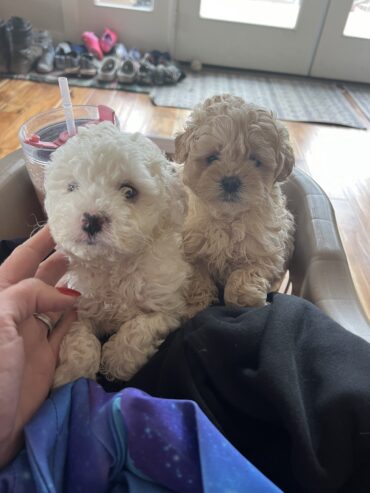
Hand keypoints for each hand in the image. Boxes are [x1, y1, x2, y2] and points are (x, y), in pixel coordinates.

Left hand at [0, 226, 78, 467]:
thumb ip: (28, 295)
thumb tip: (68, 295)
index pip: (21, 259)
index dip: (41, 240)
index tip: (63, 223)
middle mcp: (16, 310)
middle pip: (42, 277)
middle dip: (62, 258)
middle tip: (89, 244)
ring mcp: (32, 333)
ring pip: (57, 300)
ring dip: (74, 284)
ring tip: (97, 267)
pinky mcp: (49, 354)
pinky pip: (66, 327)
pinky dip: (79, 314)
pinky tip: (91, 301)